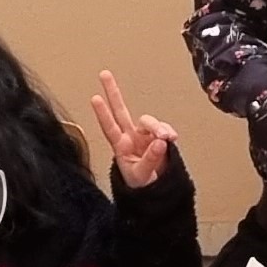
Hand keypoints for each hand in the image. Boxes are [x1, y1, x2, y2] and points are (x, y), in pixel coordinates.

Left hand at [90, 70, 178, 188]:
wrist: (156, 192)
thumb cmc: (141, 185)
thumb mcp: (142, 176)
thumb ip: (150, 158)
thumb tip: (159, 141)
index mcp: (121, 147)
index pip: (109, 127)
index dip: (102, 114)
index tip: (95, 98)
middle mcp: (130, 137)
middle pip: (120, 111)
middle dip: (113, 92)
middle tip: (104, 74)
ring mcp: (144, 136)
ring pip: (149, 121)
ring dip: (157, 127)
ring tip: (164, 138)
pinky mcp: (159, 138)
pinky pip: (164, 129)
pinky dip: (168, 131)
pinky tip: (171, 139)